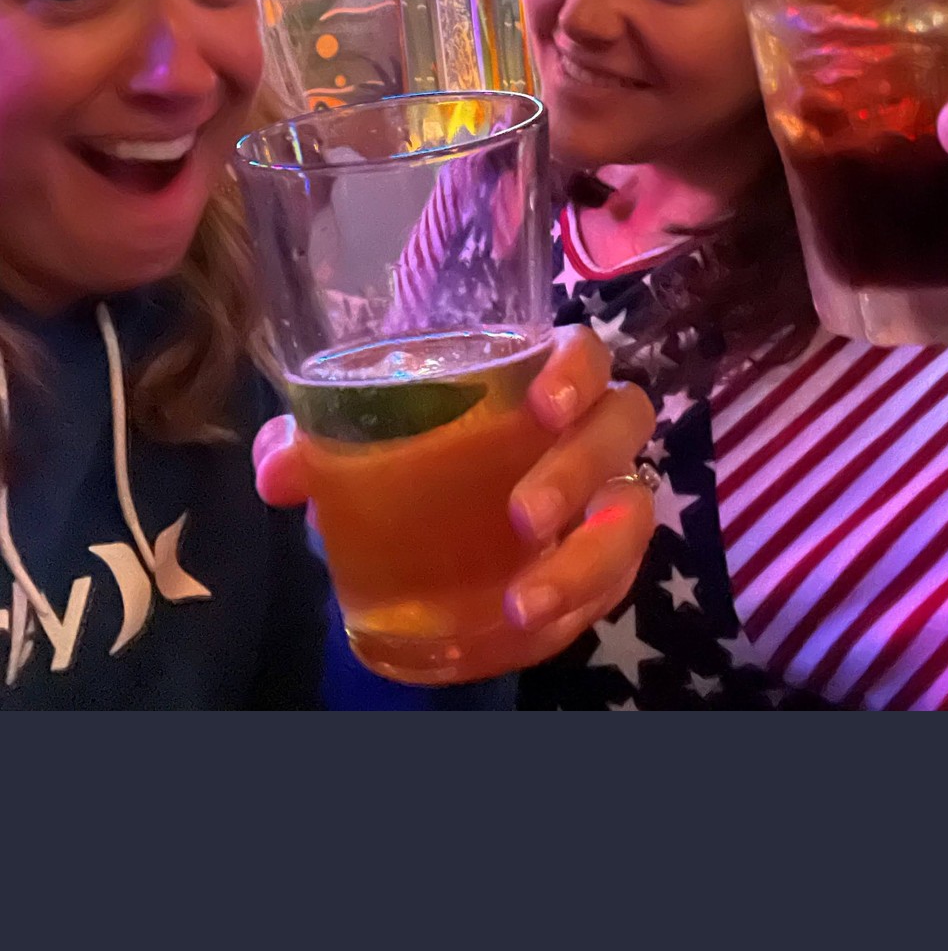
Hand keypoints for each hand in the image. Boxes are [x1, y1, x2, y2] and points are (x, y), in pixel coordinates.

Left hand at [253, 325, 656, 673]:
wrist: (437, 519)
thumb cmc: (419, 451)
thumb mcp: (364, 441)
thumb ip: (314, 444)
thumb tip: (279, 473)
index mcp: (537, 375)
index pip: (584, 350)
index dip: (575, 372)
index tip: (540, 408)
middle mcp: (587, 427)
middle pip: (622, 425)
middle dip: (578, 470)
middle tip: (521, 518)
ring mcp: (606, 496)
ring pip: (632, 513)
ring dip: (585, 561)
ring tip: (521, 604)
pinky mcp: (607, 560)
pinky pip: (615, 583)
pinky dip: (574, 610)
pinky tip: (525, 632)